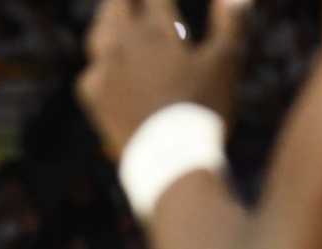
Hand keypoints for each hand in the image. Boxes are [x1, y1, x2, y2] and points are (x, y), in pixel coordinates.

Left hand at [79, 0, 250, 157]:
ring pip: (100, 33)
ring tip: (114, 16)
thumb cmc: (203, 110)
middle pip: (118, 4)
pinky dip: (98, 66)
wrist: (169, 161)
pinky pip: (90, 73)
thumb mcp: (225, 63)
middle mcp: (123, 44)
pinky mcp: (93, 98)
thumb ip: (231, 23)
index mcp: (155, 30)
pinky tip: (102, 68)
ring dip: (108, 20)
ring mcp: (104, 70)